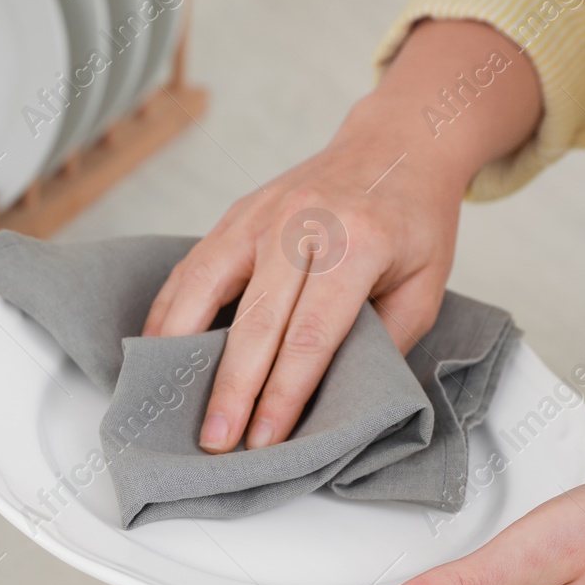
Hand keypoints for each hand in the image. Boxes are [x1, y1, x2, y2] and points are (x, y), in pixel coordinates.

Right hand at [143, 127, 462, 452]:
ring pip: (205, 285)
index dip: (283, 394)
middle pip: (255, 320)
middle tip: (215, 439)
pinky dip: (170, 310)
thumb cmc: (413, 223)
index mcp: (358, 244)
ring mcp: (261, 215)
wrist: (397, 145)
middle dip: (232, 388)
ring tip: (166, 396)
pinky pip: (191, 266)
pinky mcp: (236, 214)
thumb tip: (334, 398)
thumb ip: (384, 341)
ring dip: (182, 349)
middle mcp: (302, 224)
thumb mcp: (426, 287)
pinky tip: (158, 349)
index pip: (311, 336)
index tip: (265, 440)